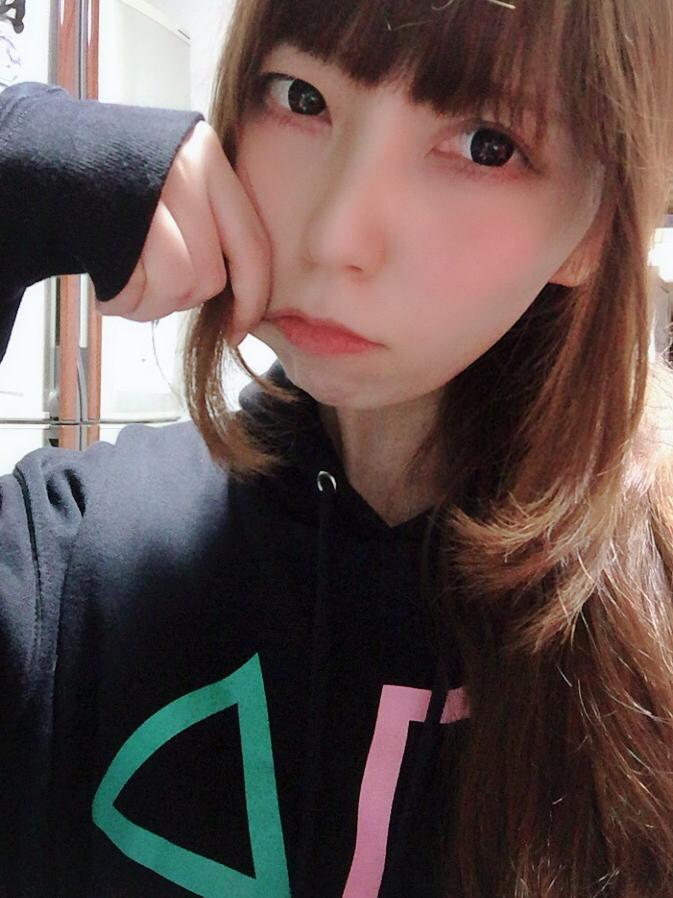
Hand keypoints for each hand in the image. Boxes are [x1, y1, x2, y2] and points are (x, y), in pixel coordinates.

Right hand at [93, 120, 270, 344]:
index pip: (252, 246)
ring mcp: (148, 194)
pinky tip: (109, 279)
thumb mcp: (181, 184)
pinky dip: (123, 301)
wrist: (53, 159)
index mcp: (210, 162)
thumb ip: (214, 228)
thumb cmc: (125, 185)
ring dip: (150, 302)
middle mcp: (185, 171)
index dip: (251, 298)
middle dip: (181, 297)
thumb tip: (242, 304)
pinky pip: (136, 289)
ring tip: (126, 280)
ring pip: (177, 286)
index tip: (238, 328)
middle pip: (209, 276)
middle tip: (151, 281)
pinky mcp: (114, 222)